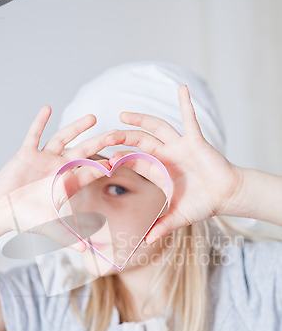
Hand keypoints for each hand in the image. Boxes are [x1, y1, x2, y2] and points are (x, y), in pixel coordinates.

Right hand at [0, 106, 111, 250]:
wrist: (4, 210)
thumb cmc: (28, 217)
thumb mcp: (50, 227)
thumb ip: (68, 237)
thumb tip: (87, 252)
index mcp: (68, 182)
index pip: (91, 171)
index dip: (105, 166)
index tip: (122, 161)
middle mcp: (60, 167)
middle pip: (83, 151)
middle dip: (100, 143)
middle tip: (118, 133)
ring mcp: (45, 158)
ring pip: (64, 139)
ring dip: (76, 128)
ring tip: (93, 118)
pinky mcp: (27, 153)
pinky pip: (34, 135)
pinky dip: (39, 123)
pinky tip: (48, 108)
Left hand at [104, 85, 243, 244]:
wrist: (225, 196)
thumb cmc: (202, 203)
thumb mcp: (178, 217)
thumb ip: (161, 227)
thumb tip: (145, 242)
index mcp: (158, 170)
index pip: (133, 160)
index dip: (119, 160)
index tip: (105, 162)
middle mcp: (165, 154)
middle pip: (139, 142)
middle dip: (123, 138)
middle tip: (105, 135)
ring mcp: (179, 146)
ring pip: (157, 128)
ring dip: (141, 119)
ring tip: (123, 114)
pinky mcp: (195, 141)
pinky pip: (190, 119)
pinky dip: (186, 104)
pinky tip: (181, 88)